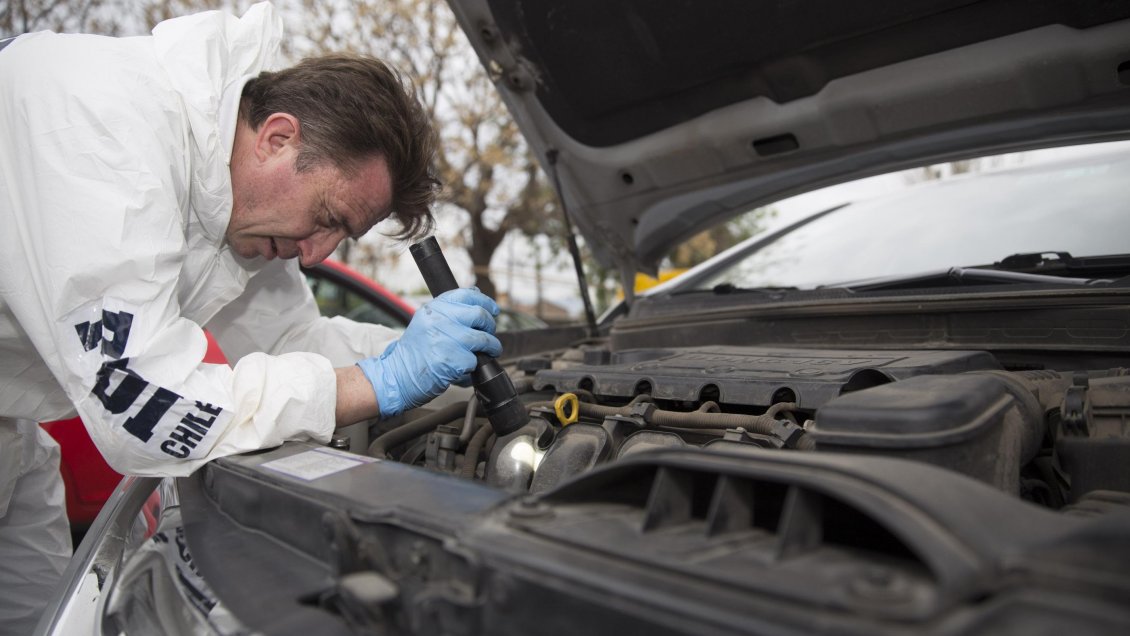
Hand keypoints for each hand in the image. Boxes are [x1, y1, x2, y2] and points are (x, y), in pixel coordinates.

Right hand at [357, 287, 500, 417]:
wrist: (397, 376)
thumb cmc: (414, 353)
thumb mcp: (425, 323)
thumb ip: (448, 311)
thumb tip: (476, 296)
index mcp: (433, 309)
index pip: (466, 294)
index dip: (485, 301)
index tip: (493, 309)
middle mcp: (439, 320)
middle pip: (479, 315)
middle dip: (490, 325)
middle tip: (490, 333)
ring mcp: (446, 340)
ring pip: (483, 339)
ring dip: (491, 346)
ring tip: (490, 351)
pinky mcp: (452, 360)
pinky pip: (474, 360)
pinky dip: (473, 366)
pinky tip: (464, 367)